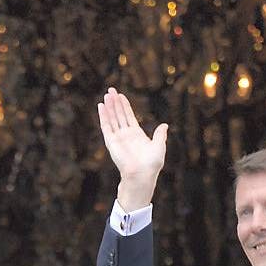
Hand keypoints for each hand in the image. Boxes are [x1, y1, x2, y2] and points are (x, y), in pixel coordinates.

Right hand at [97, 88, 168, 210]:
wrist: (141, 175)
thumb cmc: (152, 164)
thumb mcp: (159, 146)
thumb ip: (159, 135)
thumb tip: (164, 125)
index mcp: (136, 134)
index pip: (128, 116)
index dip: (124, 105)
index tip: (121, 95)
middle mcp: (125, 134)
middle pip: (118, 115)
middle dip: (115, 103)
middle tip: (111, 90)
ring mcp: (117, 137)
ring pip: (112, 118)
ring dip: (109, 107)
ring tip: (106, 94)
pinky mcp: (111, 141)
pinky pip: (106, 126)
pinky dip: (103, 116)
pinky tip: (101, 106)